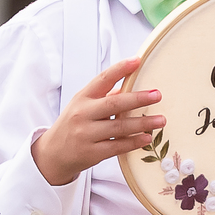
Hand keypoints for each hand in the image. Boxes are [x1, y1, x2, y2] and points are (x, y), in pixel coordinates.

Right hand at [33, 58, 164, 186]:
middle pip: (114, 104)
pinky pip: (117, 147)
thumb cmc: (73, 125)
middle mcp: (82, 114)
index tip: (137, 61)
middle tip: (157, 95)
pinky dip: (134, 142)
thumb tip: (131, 87)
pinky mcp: (92, 153)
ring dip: (143, 123)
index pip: (103, 79)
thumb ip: (104, 97)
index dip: (120, 69)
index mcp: (82, 97)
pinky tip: (147, 138)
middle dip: (138, 99)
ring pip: (119, 127)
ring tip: (160, 120)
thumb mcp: (83, 106)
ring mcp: (86, 134)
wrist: (53, 154)